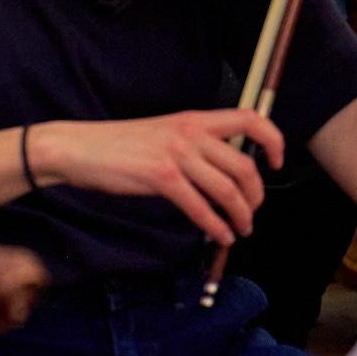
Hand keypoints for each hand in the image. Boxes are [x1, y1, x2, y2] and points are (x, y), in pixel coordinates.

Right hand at [29, 110, 284, 246]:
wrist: (79, 148)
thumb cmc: (119, 145)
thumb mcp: (164, 134)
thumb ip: (194, 145)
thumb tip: (221, 171)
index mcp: (195, 120)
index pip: (250, 119)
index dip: (272, 139)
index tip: (277, 162)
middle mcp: (191, 133)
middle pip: (243, 165)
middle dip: (256, 194)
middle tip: (253, 212)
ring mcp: (177, 154)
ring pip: (226, 188)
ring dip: (240, 214)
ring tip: (240, 230)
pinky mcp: (161, 177)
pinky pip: (199, 206)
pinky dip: (214, 225)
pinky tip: (219, 236)